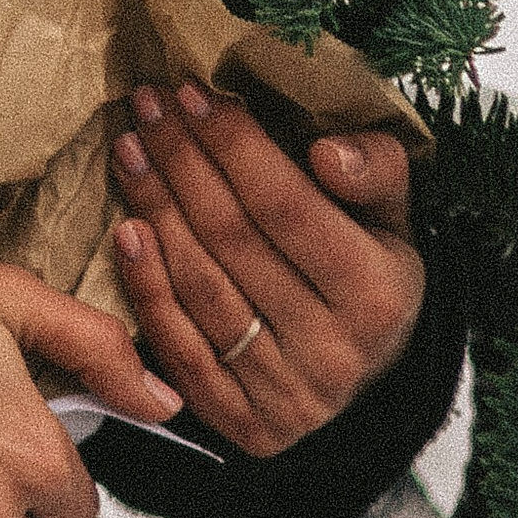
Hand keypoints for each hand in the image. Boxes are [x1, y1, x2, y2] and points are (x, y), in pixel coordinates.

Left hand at [109, 81, 424, 459]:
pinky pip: (178, 348)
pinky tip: (124, 230)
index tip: (191, 92)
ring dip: (154, 209)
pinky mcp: (244, 425)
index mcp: (380, 294)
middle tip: (145, 106)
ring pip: (200, 287)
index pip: (286, 206)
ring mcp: (288, 396)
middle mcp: (336, 352)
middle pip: (234, 239)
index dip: (233, 145)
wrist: (368, 378)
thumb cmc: (368, 272)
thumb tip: (328, 152)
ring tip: (129, 150)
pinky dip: (145, 286)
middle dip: (182, 161)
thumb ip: (376, 171)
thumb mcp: (393, 217)